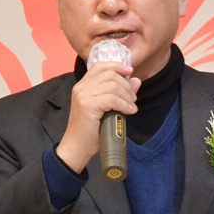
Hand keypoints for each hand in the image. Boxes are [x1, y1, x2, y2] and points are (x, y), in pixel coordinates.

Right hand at [60, 56, 136, 173]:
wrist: (77, 148)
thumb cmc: (91, 131)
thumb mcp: (107, 109)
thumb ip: (120, 93)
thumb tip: (136, 81)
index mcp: (83, 85)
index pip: (100, 66)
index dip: (117, 66)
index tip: (130, 71)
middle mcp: (81, 87)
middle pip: (110, 75)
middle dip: (126, 85)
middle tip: (133, 98)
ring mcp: (83, 95)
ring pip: (113, 86)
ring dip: (127, 96)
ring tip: (131, 106)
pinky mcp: (88, 105)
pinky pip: (112, 99)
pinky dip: (124, 105)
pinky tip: (129, 111)